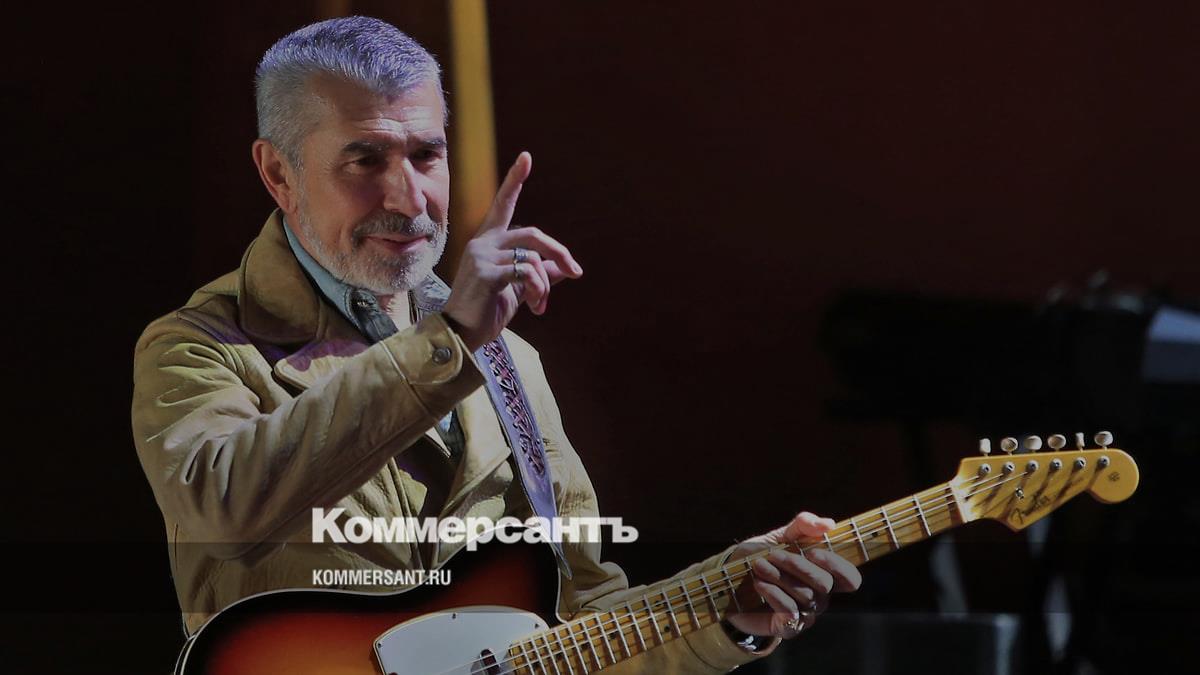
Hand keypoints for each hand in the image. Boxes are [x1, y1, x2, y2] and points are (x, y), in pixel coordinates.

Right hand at [443, 151, 582, 350]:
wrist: (462, 335)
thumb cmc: (486, 311)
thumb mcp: (518, 290)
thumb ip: (538, 275)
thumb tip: (566, 268)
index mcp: (488, 241)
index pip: (503, 205)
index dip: (515, 180)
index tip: (526, 157)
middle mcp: (483, 243)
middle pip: (532, 234)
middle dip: (559, 252)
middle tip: (576, 272)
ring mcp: (482, 257)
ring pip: (532, 258)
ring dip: (544, 284)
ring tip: (541, 305)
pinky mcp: (486, 274)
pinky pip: (526, 273)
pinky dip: (539, 290)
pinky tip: (535, 308)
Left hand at [725, 512, 860, 639]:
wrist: (729, 582)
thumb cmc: (762, 557)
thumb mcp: (780, 536)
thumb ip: (803, 526)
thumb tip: (829, 524)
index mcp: (825, 575)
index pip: (850, 579)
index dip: (838, 566)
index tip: (813, 551)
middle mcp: (820, 597)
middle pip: (825, 585)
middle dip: (798, 566)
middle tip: (773, 555)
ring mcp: (805, 614)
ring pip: (804, 596)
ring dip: (779, 576)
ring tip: (758, 565)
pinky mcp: (787, 627)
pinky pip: (790, 612)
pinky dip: (774, 594)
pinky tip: (759, 583)